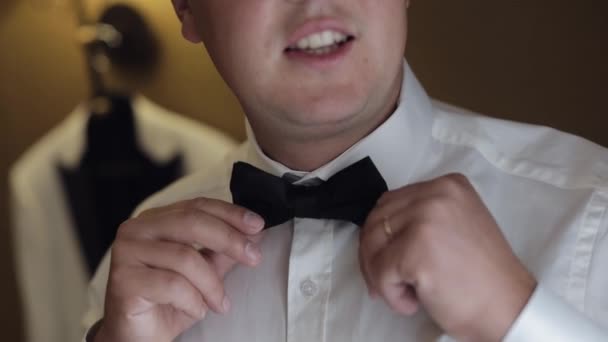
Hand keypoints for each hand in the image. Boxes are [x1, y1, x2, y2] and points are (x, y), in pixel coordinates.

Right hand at [94, 198, 264, 341]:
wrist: (138, 337)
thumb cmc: (168, 303)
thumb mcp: (204, 274)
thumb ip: (222, 251)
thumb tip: (252, 233)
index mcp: (156, 220)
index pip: (197, 206)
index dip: (229, 213)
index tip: (257, 225)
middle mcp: (137, 229)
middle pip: (191, 222)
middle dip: (229, 239)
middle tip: (254, 258)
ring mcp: (127, 253)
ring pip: (185, 257)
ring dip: (212, 285)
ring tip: (219, 303)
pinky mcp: (124, 280)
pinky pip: (172, 285)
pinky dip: (193, 301)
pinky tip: (196, 310)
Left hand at [359, 174, 536, 341]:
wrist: (508, 309)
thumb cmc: (481, 277)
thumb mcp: (455, 226)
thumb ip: (421, 217)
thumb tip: (376, 230)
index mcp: (447, 185)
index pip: (390, 203)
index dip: (381, 235)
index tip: (385, 259)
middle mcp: (437, 194)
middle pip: (376, 220)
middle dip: (372, 255)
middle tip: (385, 282)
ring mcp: (426, 219)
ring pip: (372, 244)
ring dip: (379, 275)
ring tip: (406, 292)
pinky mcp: (416, 249)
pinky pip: (379, 271)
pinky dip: (389, 294)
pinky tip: (412, 302)